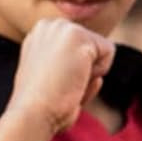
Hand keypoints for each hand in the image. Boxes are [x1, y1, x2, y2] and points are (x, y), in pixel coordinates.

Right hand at [10, 19, 114, 137]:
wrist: (32, 114)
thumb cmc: (43, 106)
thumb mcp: (52, 80)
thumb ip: (70, 69)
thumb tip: (98, 79)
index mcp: (41, 35)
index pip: (83, 47)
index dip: (76, 70)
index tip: (56, 82)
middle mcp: (49, 25)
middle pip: (94, 46)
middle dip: (85, 69)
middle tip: (63, 83)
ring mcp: (61, 27)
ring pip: (102, 49)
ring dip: (91, 72)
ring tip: (68, 82)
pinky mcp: (76, 34)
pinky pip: (109, 51)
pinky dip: (99, 71)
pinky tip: (76, 78)